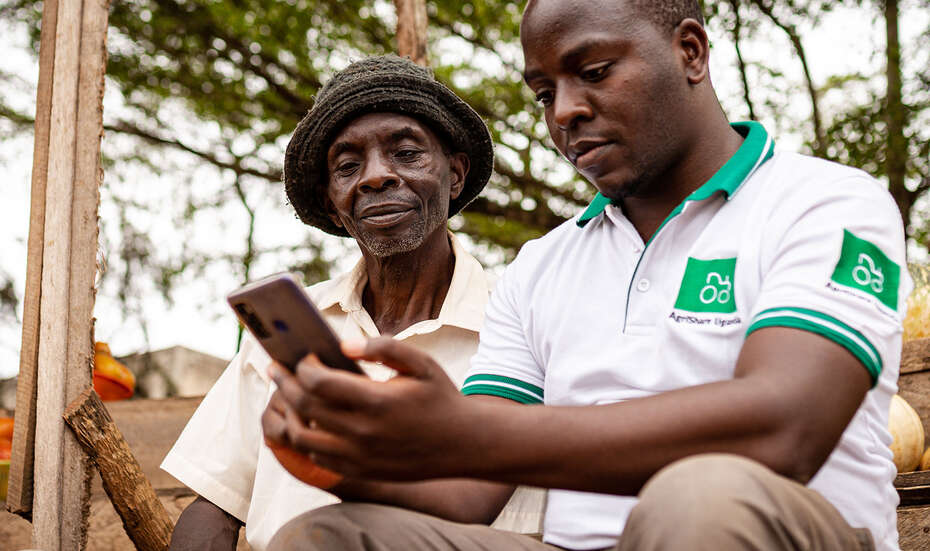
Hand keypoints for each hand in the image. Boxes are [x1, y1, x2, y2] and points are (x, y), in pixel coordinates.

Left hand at [261, 337, 475, 480]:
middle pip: (304, 406)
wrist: (463, 444)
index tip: (303, 356)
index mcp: (377, 402)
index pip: (319, 383)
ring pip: (302, 435)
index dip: (303, 366)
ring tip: (286, 395)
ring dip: (288, 412)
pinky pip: (316, 456)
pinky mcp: (359, 471)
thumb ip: (384, 346)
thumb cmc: (440, 396)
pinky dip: (305, 436)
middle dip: (285, 383)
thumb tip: (344, 343)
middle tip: (277, 368)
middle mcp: (363, 432)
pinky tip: (306, 419)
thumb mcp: (421, 362)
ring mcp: (359, 456)